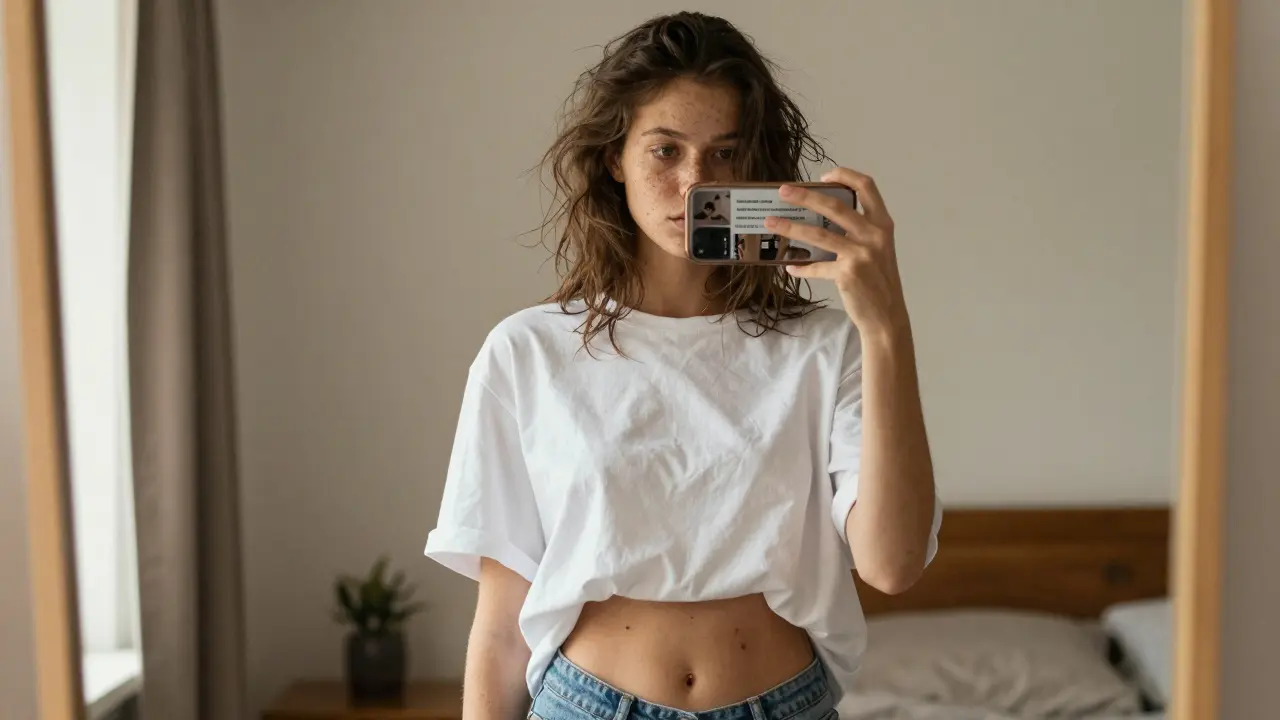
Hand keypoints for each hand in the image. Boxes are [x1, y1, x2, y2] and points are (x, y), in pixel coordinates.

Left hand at [764, 168, 909, 339]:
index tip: (824, 175)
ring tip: (771, 222)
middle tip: (783, 191)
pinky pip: (816, 267)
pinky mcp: (847, 273)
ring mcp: (860, 254)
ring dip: (790, 227)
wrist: (887, 316)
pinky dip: (801, 267)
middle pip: (834, 206)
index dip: (845, 175)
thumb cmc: (879, 281)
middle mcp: (874, 235)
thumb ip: (859, 231)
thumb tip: (822, 218)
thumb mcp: (878, 249)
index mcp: (882, 224)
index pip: (867, 186)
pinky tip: (790, 266)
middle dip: (805, 195)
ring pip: (818, 234)